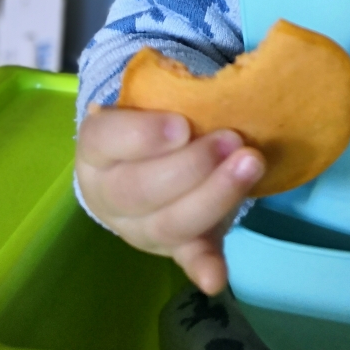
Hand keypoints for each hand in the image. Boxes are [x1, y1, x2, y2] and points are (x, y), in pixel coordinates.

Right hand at [76, 107, 264, 294]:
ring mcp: (141, 227)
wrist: (146, 161)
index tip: (183, 125)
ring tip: (252, 164)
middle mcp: (110, 194)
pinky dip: (203, 266)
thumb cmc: (154, 119)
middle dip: (192, 165)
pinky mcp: (174, 247)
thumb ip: (175, 90)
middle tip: (233, 140)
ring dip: (215, 196)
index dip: (144, 135)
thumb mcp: (151, 100)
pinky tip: (216, 277)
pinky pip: (187, 257)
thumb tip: (223, 73)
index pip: (106, 139)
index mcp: (98, 148)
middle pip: (141, 189)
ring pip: (169, 223)